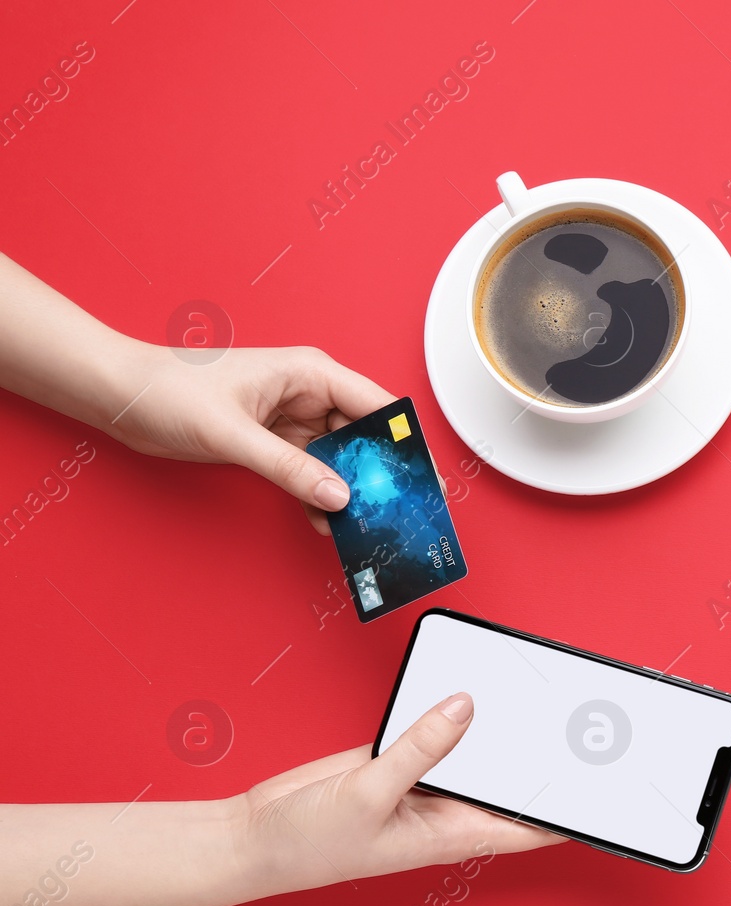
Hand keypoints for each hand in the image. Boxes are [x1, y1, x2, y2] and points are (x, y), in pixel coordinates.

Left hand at [103, 340, 395, 533]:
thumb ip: (289, 467)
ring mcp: (292, 419)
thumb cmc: (167, 389)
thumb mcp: (234, 434)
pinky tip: (324, 518)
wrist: (121, 397)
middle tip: (394, 508)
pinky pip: (311, 472)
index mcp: (309, 373)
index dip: (405, 440)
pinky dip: (319, 495)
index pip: (378, 405)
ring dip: (348, 489)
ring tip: (360, 522)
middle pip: (364, 436)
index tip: (423, 474)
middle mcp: (308, 394)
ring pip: (340, 459)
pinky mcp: (274, 442)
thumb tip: (337, 495)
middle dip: (379, 473)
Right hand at [232, 693, 562, 895]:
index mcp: (456, 834)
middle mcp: (451, 808)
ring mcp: (428, 779)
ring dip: (504, 725)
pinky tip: (477, 680)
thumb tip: (464, 706)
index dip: (574, 814)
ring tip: (546, 691)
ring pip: (480, 748)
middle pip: (514, 780)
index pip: (533, 827)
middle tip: (590, 718)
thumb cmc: (310, 843)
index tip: (611, 791)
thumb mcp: (369, 794)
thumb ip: (418, 748)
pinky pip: (440, 727)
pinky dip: (455, 706)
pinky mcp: (402, 755)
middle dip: (550, 756)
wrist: (256, 834)